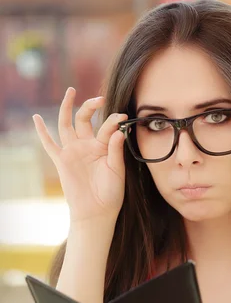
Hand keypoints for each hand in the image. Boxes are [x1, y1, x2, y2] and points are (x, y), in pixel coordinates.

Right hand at [32, 88, 127, 224]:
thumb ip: (115, 150)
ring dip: (67, 107)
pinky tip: (36, 117)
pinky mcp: (61, 160)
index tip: (123, 117)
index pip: (107, 127)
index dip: (114, 120)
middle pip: (85, 119)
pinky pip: (49, 144)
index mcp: (103, 147)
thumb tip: (119, 130)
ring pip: (66, 124)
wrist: (97, 212)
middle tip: (100, 99)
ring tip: (71, 91)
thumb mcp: (117, 170)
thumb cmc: (111, 193)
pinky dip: (42, 131)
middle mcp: (87, 145)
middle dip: (91, 107)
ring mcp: (73, 151)